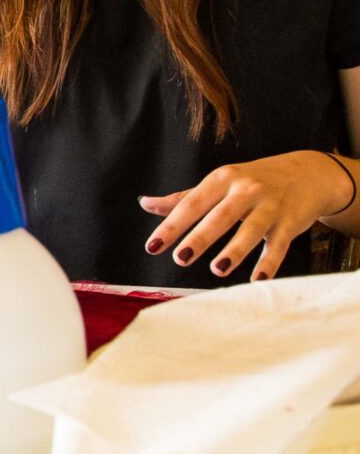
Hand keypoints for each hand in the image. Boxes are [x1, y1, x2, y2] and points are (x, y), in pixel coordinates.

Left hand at [140, 152, 355, 281]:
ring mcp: (271, 206)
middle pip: (221, 216)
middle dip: (201, 238)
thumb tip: (144, 203)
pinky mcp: (291, 222)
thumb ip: (183, 198)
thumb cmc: (253, 181)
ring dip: (235, 250)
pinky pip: (279, 245)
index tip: (152, 246)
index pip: (192, 204)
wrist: (308, 173)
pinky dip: (270, 262)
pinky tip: (257, 279)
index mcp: (222, 179)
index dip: (171, 226)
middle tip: (181, 258)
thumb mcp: (219, 183)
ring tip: (218, 269)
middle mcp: (247, 190)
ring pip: (252, 230)